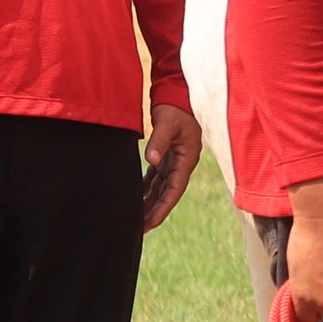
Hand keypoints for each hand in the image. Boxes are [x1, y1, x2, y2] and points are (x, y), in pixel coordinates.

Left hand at [139, 103, 204, 228]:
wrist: (178, 92)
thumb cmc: (176, 107)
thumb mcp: (168, 123)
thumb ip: (159, 141)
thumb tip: (151, 160)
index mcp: (186, 159)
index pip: (174, 190)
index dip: (162, 208)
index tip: (150, 223)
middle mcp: (181, 163)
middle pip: (167, 193)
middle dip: (154, 211)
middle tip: (140, 229)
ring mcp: (174, 159)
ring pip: (160, 187)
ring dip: (149, 202)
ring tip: (136, 218)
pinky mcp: (165, 154)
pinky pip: (156, 177)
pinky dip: (146, 187)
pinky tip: (136, 196)